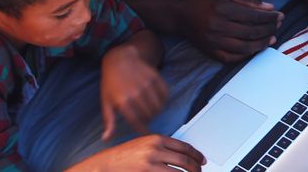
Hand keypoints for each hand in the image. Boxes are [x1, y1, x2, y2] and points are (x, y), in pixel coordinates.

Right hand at [67, 135, 204, 170]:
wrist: (104, 164)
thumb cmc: (123, 156)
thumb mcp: (143, 144)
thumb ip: (161, 147)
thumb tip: (181, 154)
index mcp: (156, 139)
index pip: (185, 146)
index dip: (197, 155)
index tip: (202, 160)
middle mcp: (155, 149)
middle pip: (185, 160)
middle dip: (196, 168)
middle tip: (199, 171)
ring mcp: (151, 163)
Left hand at [100, 43, 168, 139]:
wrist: (120, 60)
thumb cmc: (111, 83)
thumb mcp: (106, 102)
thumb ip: (109, 122)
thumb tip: (107, 139)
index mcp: (123, 102)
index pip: (137, 122)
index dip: (142, 130)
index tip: (145, 132)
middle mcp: (136, 94)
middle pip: (150, 115)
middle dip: (149, 120)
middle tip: (145, 118)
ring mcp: (147, 85)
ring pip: (159, 106)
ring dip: (157, 111)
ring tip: (151, 110)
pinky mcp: (155, 78)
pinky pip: (165, 95)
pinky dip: (163, 100)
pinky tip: (157, 100)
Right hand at [182, 0, 283, 62]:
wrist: (182, 15)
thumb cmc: (206, 2)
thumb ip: (249, 0)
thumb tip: (270, 7)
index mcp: (223, 9)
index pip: (253, 16)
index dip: (270, 17)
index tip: (280, 15)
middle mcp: (218, 26)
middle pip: (251, 32)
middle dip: (269, 29)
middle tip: (278, 26)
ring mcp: (214, 41)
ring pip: (245, 47)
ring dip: (262, 44)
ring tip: (272, 38)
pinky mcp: (211, 52)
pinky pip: (233, 58)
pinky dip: (247, 55)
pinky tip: (257, 48)